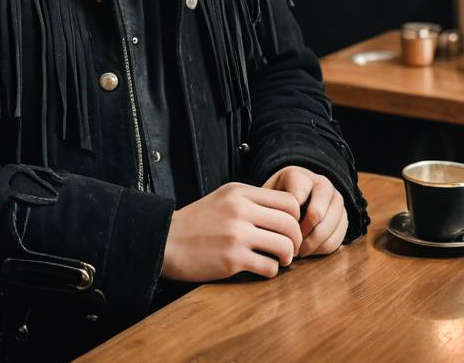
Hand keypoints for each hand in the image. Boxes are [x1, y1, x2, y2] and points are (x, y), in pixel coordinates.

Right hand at [161, 182, 302, 282]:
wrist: (167, 240)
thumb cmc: (197, 222)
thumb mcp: (223, 198)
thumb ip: (250, 201)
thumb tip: (283, 212)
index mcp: (239, 192)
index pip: (288, 200)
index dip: (295, 217)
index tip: (288, 227)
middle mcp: (240, 210)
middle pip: (290, 224)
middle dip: (296, 240)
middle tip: (290, 248)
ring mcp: (237, 234)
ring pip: (285, 246)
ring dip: (286, 257)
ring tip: (279, 259)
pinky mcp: (232, 259)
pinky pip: (269, 267)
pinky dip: (271, 270)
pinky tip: (261, 267)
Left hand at [263, 166, 347, 256]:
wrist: (296, 193)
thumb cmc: (277, 198)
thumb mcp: (268, 196)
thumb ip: (268, 208)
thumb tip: (270, 232)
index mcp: (300, 175)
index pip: (295, 200)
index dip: (286, 221)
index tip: (276, 232)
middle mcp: (322, 183)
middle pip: (317, 213)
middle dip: (301, 234)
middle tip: (288, 247)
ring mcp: (337, 199)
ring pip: (329, 227)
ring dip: (312, 244)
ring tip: (297, 251)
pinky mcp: (345, 216)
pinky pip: (337, 238)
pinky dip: (322, 249)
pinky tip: (308, 250)